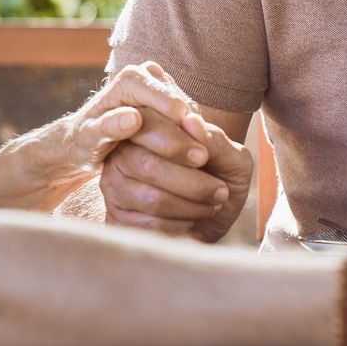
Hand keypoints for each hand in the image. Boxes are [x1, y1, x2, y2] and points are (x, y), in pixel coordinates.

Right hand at [95, 63, 252, 243]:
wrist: (216, 215)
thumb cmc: (222, 177)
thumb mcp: (231, 156)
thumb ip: (213, 139)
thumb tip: (191, 121)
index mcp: (147, 126)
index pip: (145, 124)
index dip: (175, 142)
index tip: (204, 157)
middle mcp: (121, 153)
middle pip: (146, 165)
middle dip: (192, 183)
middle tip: (220, 190)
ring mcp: (115, 186)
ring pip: (151, 198)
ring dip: (191, 206)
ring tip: (212, 204)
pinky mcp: (117, 217)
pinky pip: (150, 224)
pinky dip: (181, 224)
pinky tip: (192, 219)